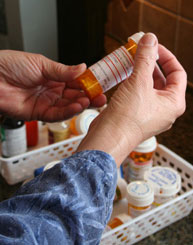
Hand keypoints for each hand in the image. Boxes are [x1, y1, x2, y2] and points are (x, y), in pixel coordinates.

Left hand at [0, 50, 105, 120]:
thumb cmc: (11, 65)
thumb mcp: (41, 63)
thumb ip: (63, 71)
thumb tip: (82, 68)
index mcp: (54, 76)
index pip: (76, 81)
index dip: (89, 83)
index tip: (100, 84)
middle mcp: (53, 90)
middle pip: (75, 96)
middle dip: (89, 97)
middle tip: (101, 97)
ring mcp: (47, 102)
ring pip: (68, 106)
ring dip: (80, 105)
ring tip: (90, 101)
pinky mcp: (39, 114)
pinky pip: (57, 115)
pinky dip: (68, 112)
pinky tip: (76, 107)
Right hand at [78, 33, 186, 165]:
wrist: (109, 137)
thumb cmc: (128, 118)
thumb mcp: (139, 82)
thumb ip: (145, 58)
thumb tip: (150, 40)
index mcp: (173, 103)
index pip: (177, 73)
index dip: (166, 57)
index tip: (154, 47)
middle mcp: (164, 110)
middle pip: (162, 79)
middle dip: (150, 64)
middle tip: (140, 52)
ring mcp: (149, 113)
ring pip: (148, 87)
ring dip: (140, 73)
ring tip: (130, 62)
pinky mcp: (136, 115)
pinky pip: (137, 95)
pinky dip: (132, 84)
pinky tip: (122, 77)